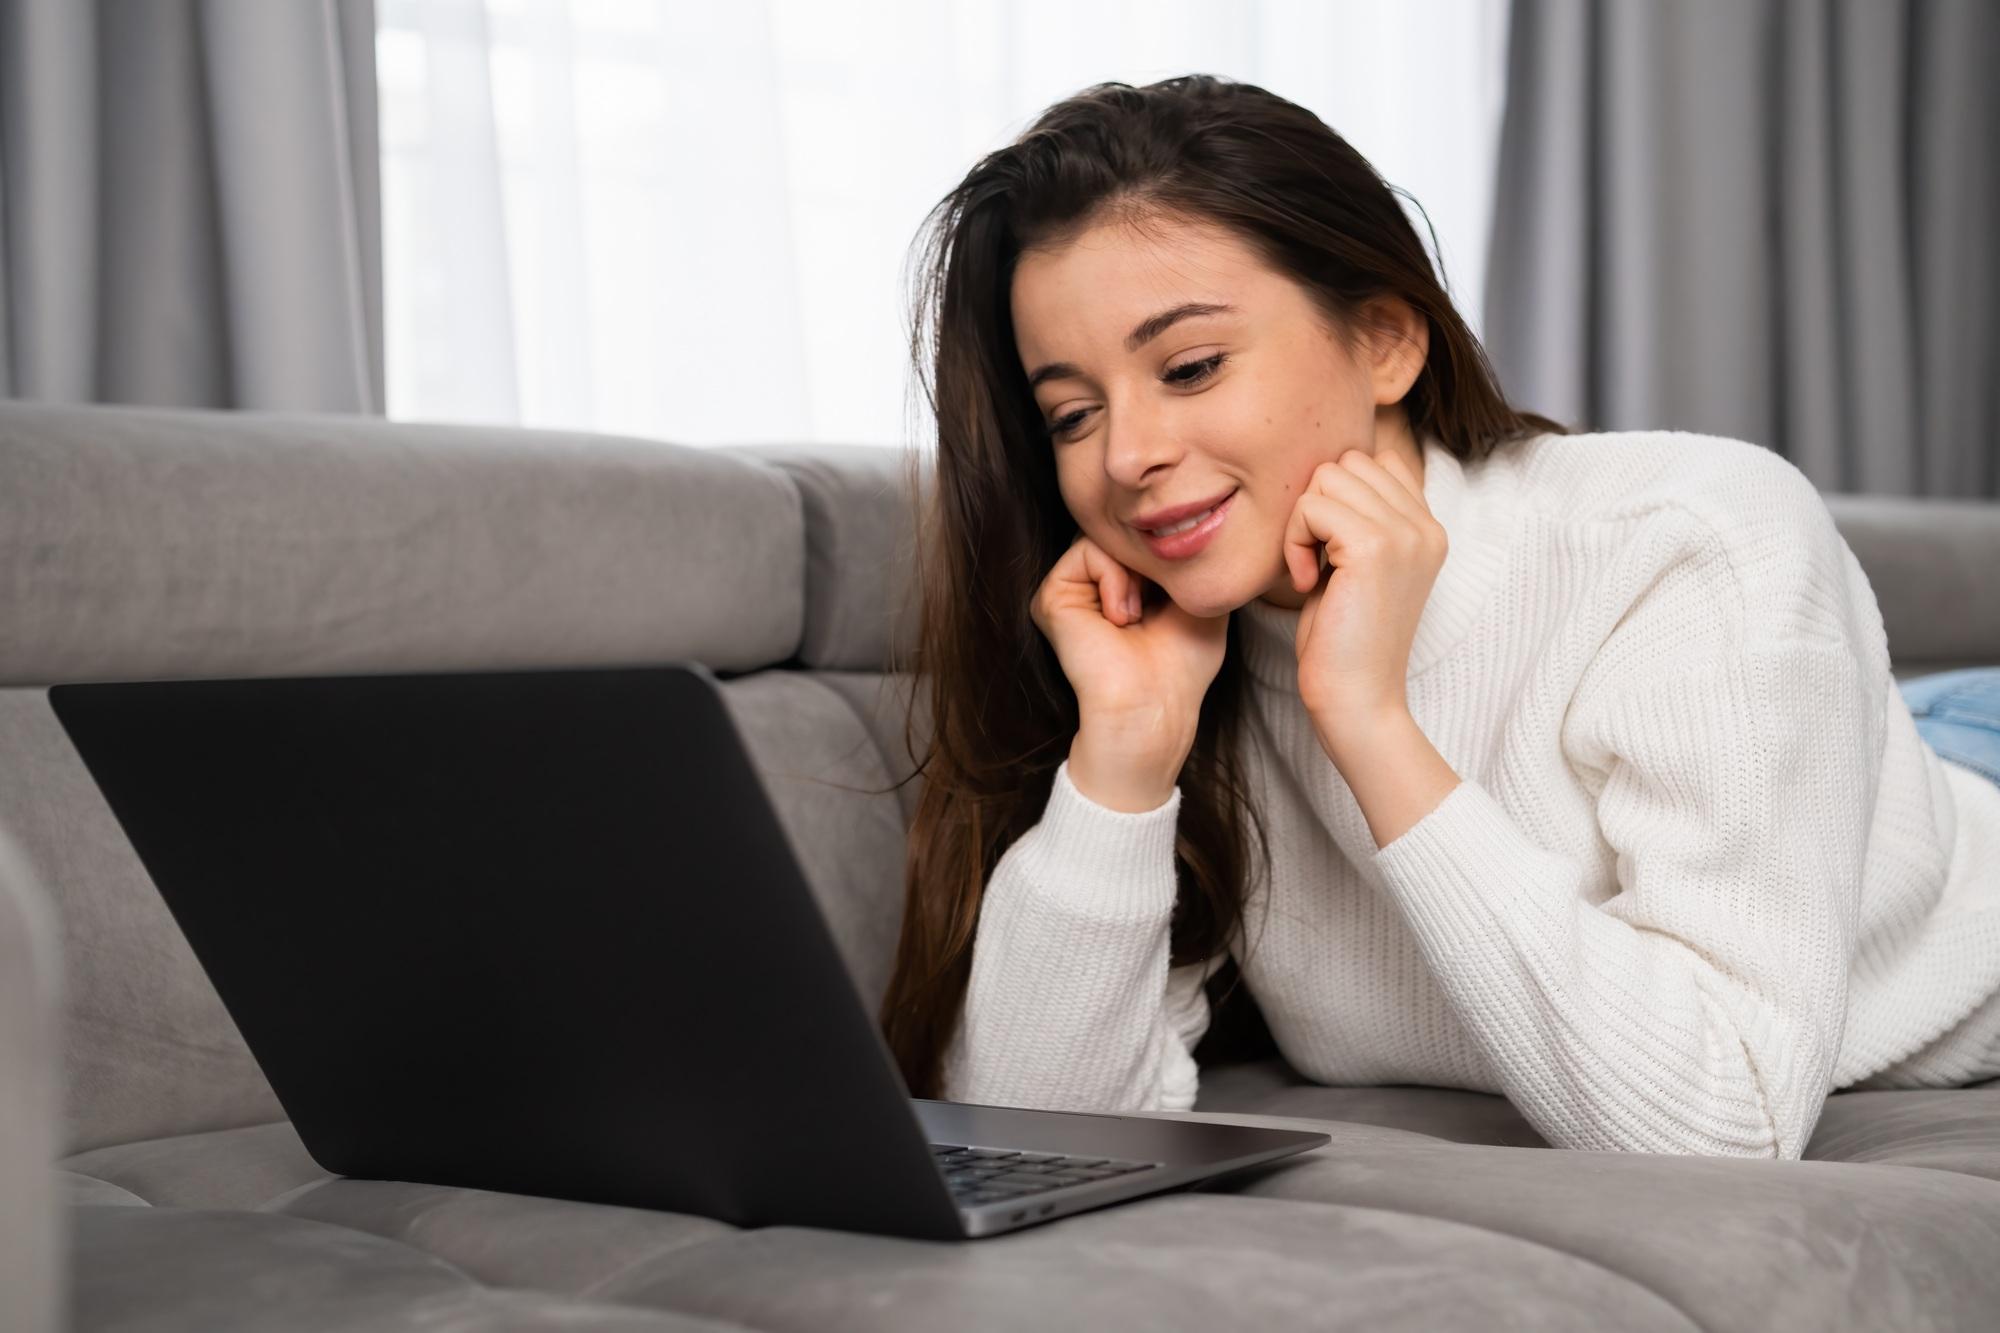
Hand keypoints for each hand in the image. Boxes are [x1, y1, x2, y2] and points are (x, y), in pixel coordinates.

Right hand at [1030, 532, 1228, 760]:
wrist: (1154, 704)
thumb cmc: (1182, 665)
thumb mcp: (1200, 597)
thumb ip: (1187, 556)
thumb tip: (1178, 518)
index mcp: (1124, 588)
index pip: (1139, 538)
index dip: (1165, 551)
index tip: (1178, 592)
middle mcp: (1093, 587)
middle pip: (1121, 532)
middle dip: (1150, 558)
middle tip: (1159, 604)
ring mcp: (1070, 591)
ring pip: (1104, 536)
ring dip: (1134, 572)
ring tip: (1138, 615)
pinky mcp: (1052, 596)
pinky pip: (1086, 549)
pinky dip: (1115, 578)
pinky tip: (1120, 617)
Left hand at [1282, 448, 1446, 730]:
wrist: (1358, 700)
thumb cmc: (1341, 641)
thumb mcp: (1353, 568)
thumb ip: (1354, 518)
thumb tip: (1322, 471)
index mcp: (1427, 528)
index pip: (1377, 460)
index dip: (1338, 496)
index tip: (1330, 549)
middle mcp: (1425, 525)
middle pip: (1349, 461)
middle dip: (1316, 504)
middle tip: (1315, 561)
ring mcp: (1406, 533)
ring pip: (1328, 475)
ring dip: (1302, 521)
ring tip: (1312, 570)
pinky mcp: (1375, 546)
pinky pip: (1312, 506)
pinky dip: (1295, 540)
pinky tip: (1306, 582)